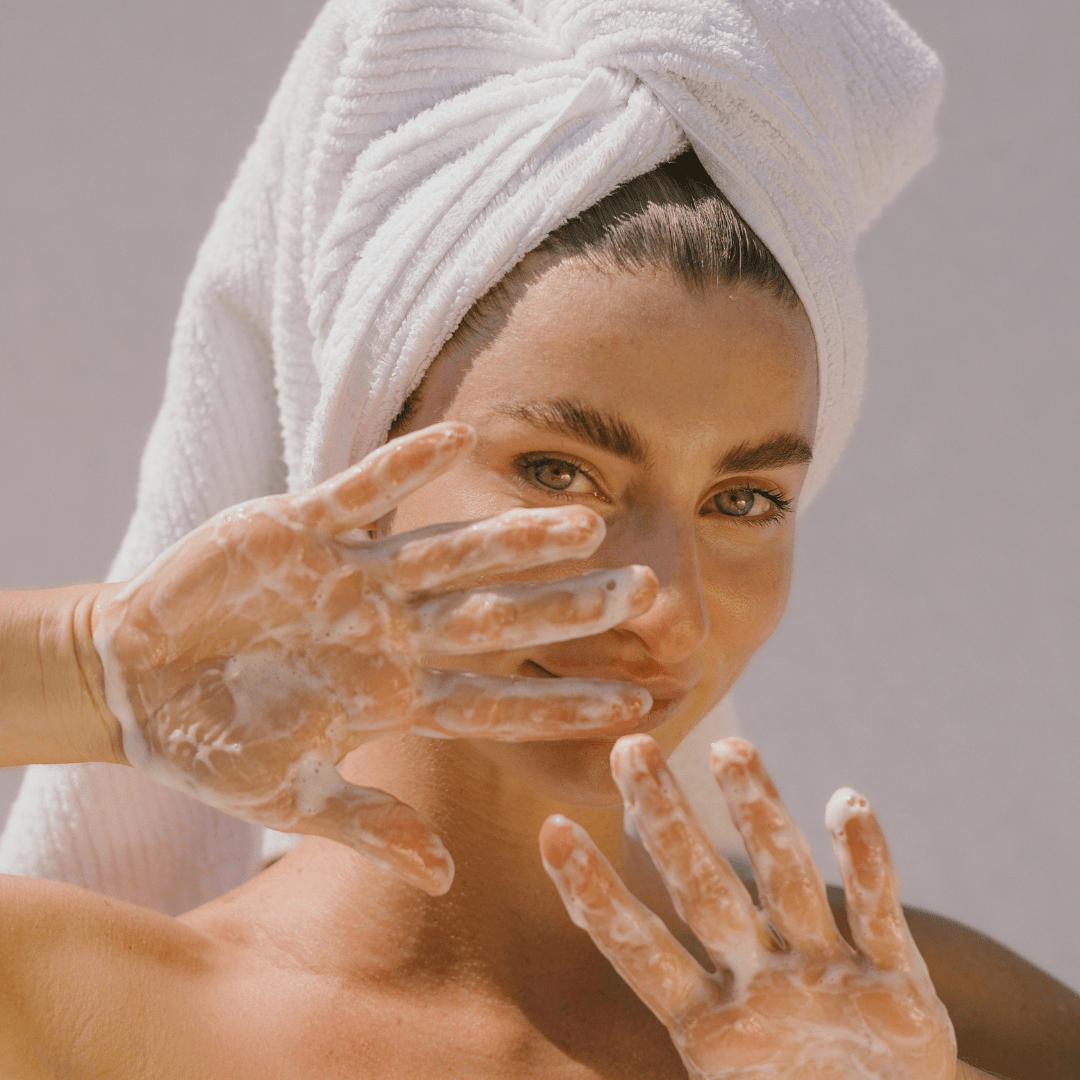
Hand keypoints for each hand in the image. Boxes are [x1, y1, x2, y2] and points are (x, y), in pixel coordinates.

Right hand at [92, 422, 655, 893]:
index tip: (637, 707)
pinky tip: (464, 440)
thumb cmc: (212, 745)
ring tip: (586, 526)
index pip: (496, 701)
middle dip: (569, 610)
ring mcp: (354, 575)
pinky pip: (365, 491)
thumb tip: (442, 877)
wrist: (135, 681)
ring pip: (451, 552)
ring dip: (514, 539)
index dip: (563, 704)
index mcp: (394, 693)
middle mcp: (392, 628)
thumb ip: (368, 826)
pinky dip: (407, 467)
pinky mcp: (302, 527)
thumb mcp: (289, 798)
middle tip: (649, 599)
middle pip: (497, 618)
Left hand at [541, 735, 957, 1077]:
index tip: (551, 828)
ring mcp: (825, 975)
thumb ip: (688, 1061)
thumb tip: (546, 1079)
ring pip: (786, 880)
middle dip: (667, 819)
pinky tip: (846, 805)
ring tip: (729, 745)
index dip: (596, 893)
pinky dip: (866, 864)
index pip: (638, 950)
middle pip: (703, 888)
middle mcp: (760, 983)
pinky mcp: (896, 984)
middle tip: (630, 747)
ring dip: (760, 815)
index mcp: (707, 1026)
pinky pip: (875, 914)